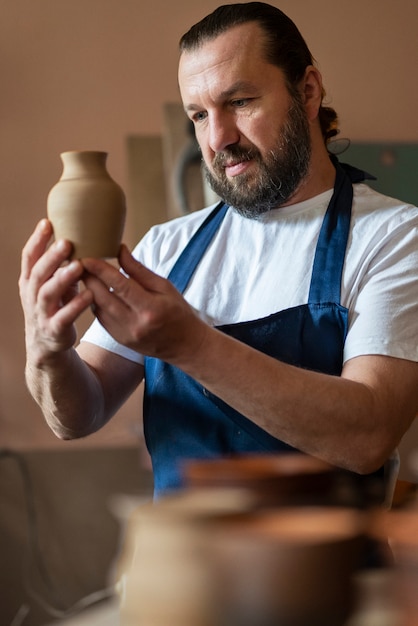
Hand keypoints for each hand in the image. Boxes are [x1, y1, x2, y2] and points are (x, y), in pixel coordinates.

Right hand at [19, 219, 93, 364]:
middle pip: (38, 273)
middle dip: (51, 257)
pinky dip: (76, 305)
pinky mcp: (54, 329)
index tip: (47, 222)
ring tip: (78, 266)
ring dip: (62, 279)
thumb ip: (60, 265)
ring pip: (48, 294)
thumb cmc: (55, 305)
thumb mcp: (53, 283)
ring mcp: (41, 313)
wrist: (47, 343)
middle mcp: (32, 295)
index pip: (29, 257)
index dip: (36, 240)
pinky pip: (64, 317)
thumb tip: (77, 235)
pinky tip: (90, 295)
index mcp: (30, 280)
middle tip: (66, 242)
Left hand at [82, 244, 208, 364]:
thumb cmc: (177, 311)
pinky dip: (95, 303)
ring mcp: (125, 335)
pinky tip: (94, 291)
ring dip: (88, 290)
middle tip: (78, 262)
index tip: (87, 257)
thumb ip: (139, 270)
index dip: (100, 270)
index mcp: (150, 308)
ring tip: (83, 274)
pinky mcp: (119, 340)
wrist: (184, 344)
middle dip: (88, 278)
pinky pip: (101, 318)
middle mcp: (135, 324)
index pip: (119, 286)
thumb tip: (120, 250)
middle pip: (102, 297)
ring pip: (97, 308)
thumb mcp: (164, 287)